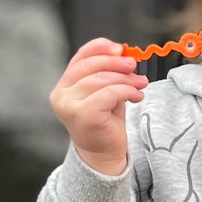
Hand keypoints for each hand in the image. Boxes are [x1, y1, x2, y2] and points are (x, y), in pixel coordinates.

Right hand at [49, 38, 145, 174]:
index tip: (120, 48)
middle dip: (116, 62)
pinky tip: (137, 96)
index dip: (100, 48)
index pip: (80, 58)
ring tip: (140, 84)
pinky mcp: (84, 115)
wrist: (104, 153)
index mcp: (63, 86)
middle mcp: (61, 95)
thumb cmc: (105, 121)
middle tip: (133, 65)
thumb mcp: (104, 91)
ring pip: (102, 79)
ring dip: (126, 79)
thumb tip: (123, 53)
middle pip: (90, 66)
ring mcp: (70, 106)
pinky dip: (127, 91)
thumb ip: (108, 73)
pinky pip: (109, 93)